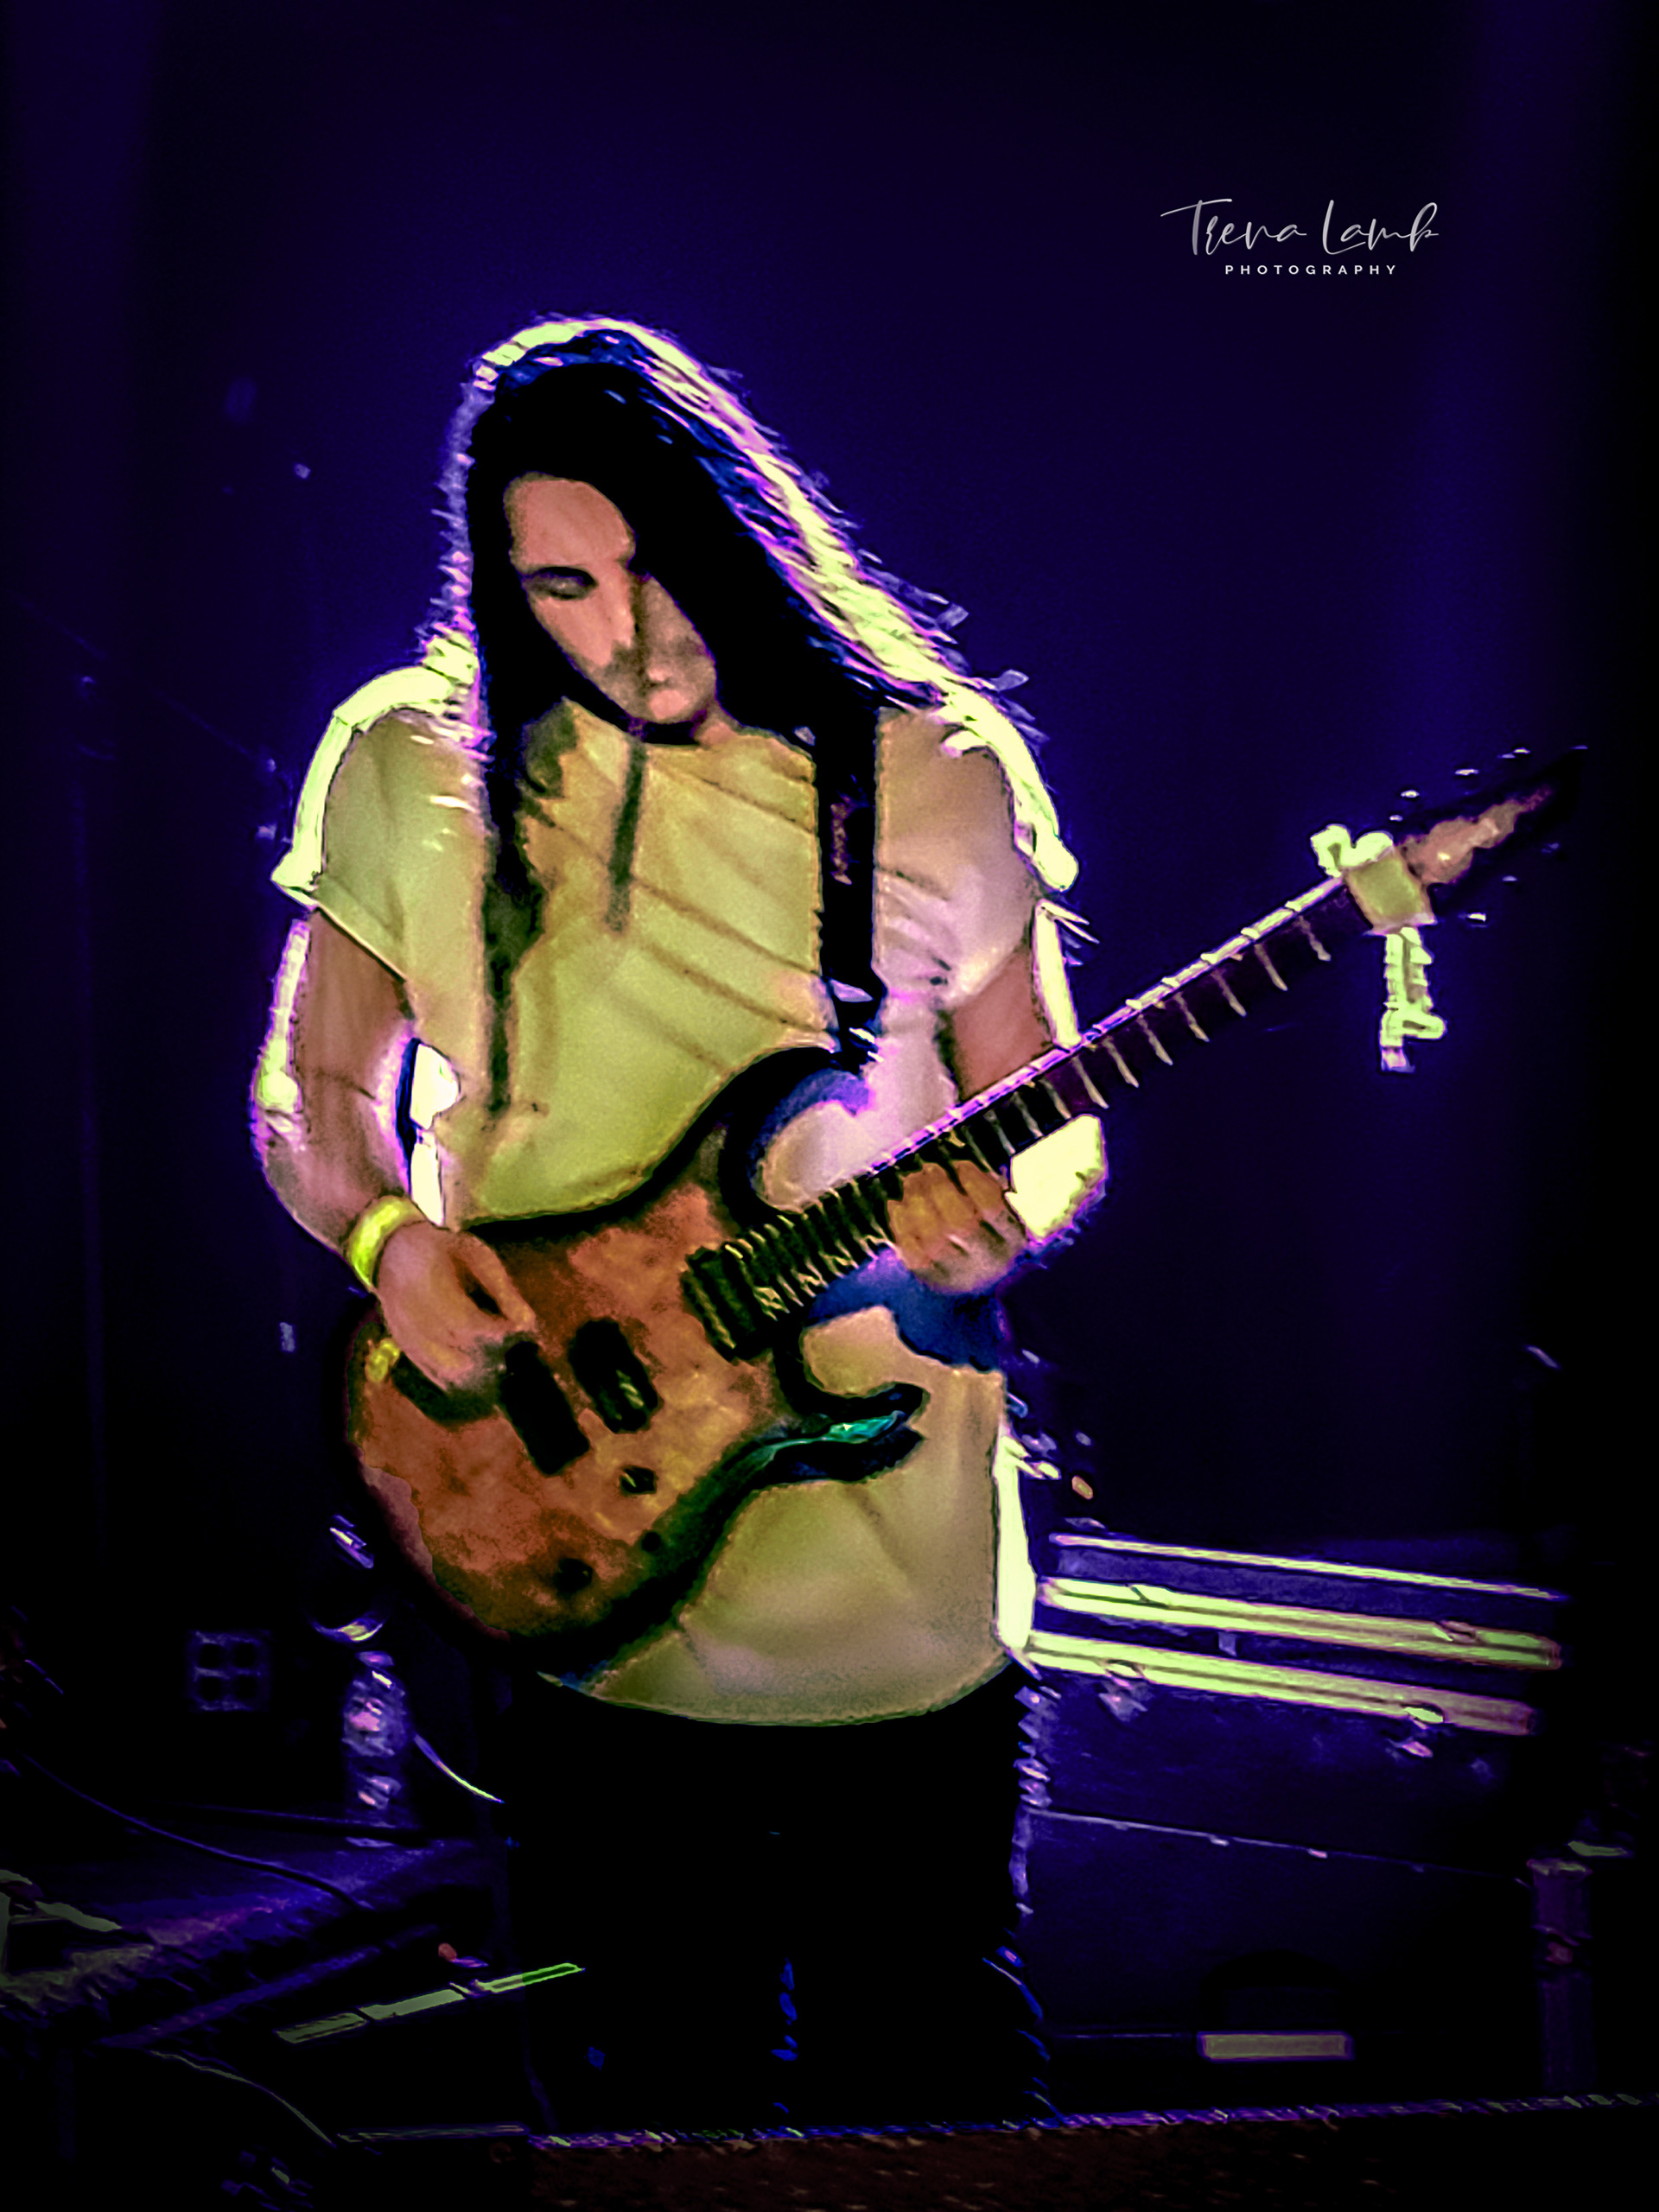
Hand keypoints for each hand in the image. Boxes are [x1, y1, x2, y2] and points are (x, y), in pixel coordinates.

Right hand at [373, 1217, 537, 1393]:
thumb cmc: (444, 1251)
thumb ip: (502, 1290)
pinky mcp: (400, 1341)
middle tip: (503, 1340)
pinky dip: (450, 1372)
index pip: (463, 1319)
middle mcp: (409, 1308)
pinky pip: (427, 1367)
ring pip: (440, 1362)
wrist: (394, 1251)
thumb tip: (527, 1324)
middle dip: (483, 1347)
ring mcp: (401, 1328)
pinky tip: (469, 1366)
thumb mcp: (478, 1257)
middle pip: (452, 1343)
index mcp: (430, 1280)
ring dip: (469, 1364)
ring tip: (487, 1351)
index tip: (512, 1327)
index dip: (491, 1329)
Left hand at [887, 1158, 1029, 1294]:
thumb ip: (986, 1187)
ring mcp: (961, 1275)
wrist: (980, 1277)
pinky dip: (900, 1226)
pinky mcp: (934, 1281)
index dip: (974, 1182)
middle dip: (940, 1189)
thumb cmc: (988, 1230)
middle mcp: (989, 1262)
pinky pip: (913, 1255)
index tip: (960, 1164)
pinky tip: (896, 1204)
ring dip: (917, 1204)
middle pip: (960, 1224)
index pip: (993, 1209)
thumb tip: (959, 1168)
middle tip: (928, 1168)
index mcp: (1012, 1240)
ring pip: (933, 1241)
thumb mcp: (998, 1208)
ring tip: (911, 1181)